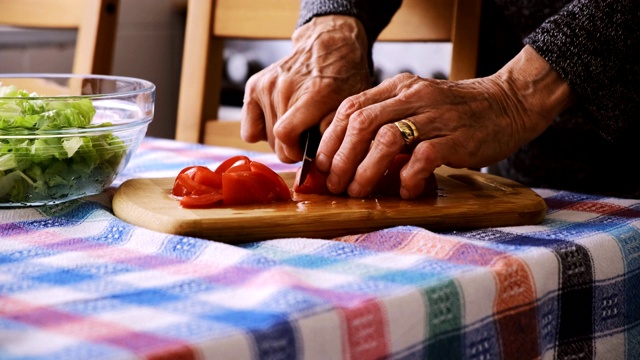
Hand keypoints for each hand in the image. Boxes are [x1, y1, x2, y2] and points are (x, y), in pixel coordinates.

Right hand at [241, 15, 371, 162]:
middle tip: (305, 140)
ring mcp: (267, 85)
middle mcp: (285, 87)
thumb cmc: (344, 78)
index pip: (285, 136)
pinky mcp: (254, 86)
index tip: (308, 152)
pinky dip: (262, 131)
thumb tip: (318, 156)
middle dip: (291, 149)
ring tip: (297, 127)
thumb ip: (336, 131)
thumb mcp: (352, 105)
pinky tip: (280, 122)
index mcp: (313, 93)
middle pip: (276, 142)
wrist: (327, 45)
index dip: (296, 153)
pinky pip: (249, 129)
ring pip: (264, 137)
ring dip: (280, 140)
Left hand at [315, 45, 574, 198]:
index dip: (330, 139)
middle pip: (361, 123)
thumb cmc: (455, 114)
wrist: (508, 105)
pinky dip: (408, 176)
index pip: (350, 107)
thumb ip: (386, 121)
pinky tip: (405, 191)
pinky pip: (424, 156)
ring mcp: (436, 115)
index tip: (321, 166)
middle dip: (341, 158)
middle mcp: (413, 96)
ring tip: (359, 191)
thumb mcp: (416, 106)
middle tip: (335, 185)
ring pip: (387, 139)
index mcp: (398, 87)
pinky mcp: (458, 137)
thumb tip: (346, 156)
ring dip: (366, 169)